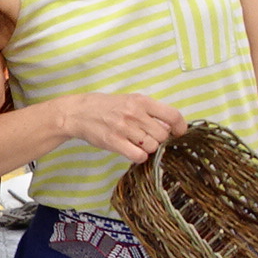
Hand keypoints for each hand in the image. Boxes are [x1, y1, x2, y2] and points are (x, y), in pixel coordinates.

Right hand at [58, 94, 188, 162]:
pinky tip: (132, 151)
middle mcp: (134, 114)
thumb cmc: (106, 107)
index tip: (178, 133)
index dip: (180, 127)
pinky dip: (139, 157)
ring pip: (152, 147)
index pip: (172, 115)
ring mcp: (124, 129)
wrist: (78, 112)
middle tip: (149, 138)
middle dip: (159, 139)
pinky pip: (139, 156)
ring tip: (137, 143)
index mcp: (141, 101)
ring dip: (148, 148)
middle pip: (162, 135)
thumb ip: (149, 111)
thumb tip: (169, 127)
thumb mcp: (129, 101)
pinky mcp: (114, 142)